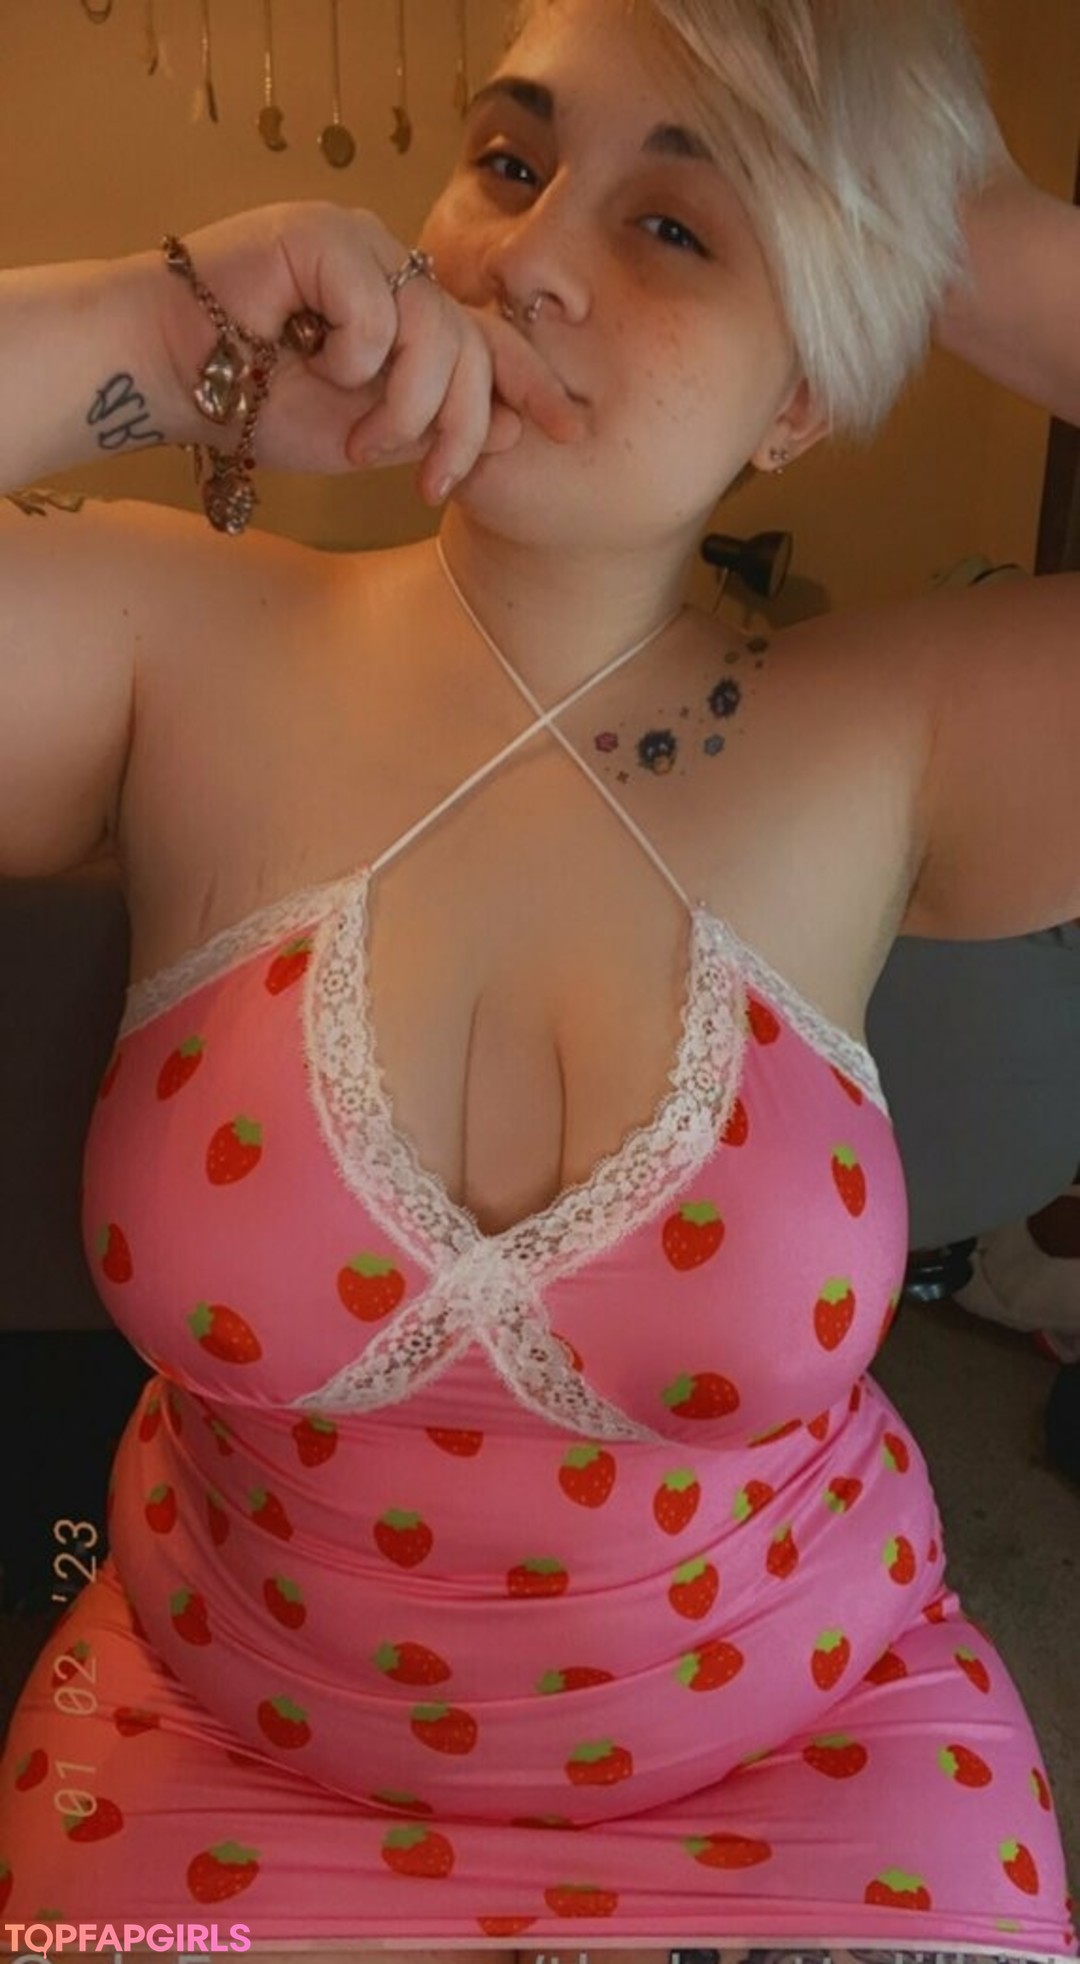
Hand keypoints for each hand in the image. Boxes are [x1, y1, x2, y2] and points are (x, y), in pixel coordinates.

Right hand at [159, 201, 586, 497]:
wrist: (165, 376)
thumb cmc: (254, 405)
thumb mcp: (359, 436)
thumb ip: (429, 429)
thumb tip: (516, 430)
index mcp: (404, 312)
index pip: (490, 340)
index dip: (532, 383)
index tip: (570, 431)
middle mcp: (390, 269)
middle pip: (473, 345)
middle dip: (463, 427)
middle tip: (429, 482)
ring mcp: (360, 242)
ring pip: (436, 331)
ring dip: (405, 407)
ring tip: (357, 441)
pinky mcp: (324, 234)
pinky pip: (380, 309)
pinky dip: (356, 358)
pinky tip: (309, 363)